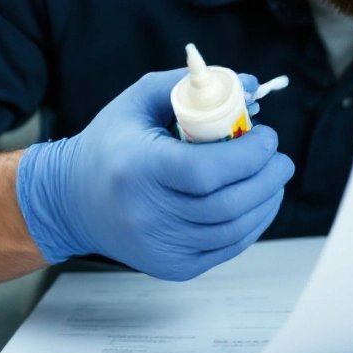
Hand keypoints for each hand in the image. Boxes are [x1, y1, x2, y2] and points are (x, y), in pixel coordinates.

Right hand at [15, 69, 293, 280]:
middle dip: (267, 178)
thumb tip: (249, 86)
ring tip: (274, 176)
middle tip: (280, 158)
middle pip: (227, 204)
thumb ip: (191, 86)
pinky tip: (259, 202)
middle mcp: (146, 215)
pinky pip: (227, 248)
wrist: (72, 200)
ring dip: (266, 201)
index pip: (205, 171)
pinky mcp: (171, 267)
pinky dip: (252, 224)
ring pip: (233, 229)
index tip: (267, 136)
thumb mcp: (139, 101)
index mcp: (136, 169)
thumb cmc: (112, 144)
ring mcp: (160, 246)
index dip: (248, 155)